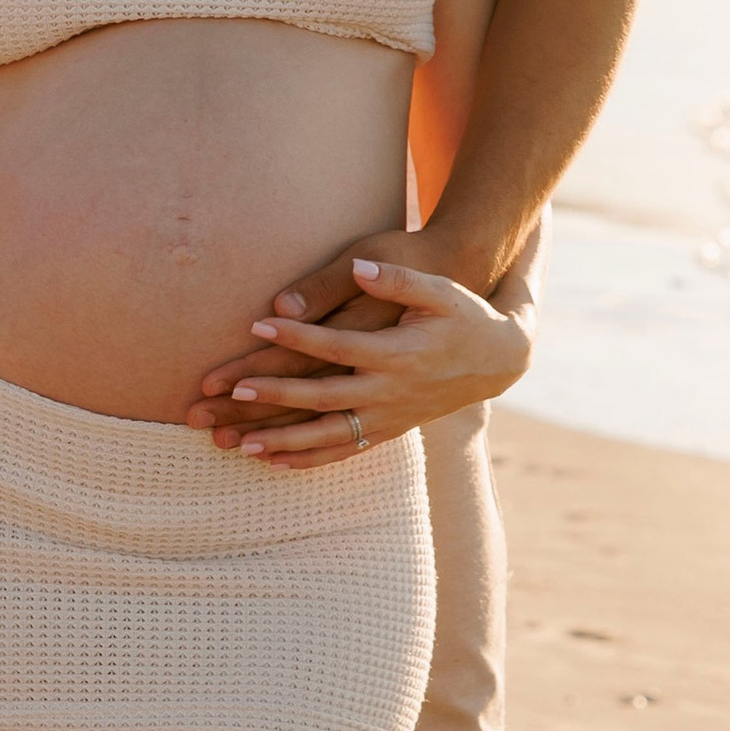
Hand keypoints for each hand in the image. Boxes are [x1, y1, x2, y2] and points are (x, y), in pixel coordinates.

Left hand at [182, 248, 531, 464]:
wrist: (497, 359)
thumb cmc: (463, 314)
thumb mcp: (440, 290)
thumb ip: (398, 281)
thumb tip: (361, 268)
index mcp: (400, 353)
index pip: (339, 346)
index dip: (299, 334)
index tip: (259, 322)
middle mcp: (392, 392)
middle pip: (324, 398)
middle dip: (276, 397)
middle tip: (232, 392)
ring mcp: (390, 417)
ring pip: (329, 435)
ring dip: (283, 440)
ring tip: (239, 443)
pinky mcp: (389, 431)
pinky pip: (344, 451)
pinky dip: (308, 460)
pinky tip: (273, 462)